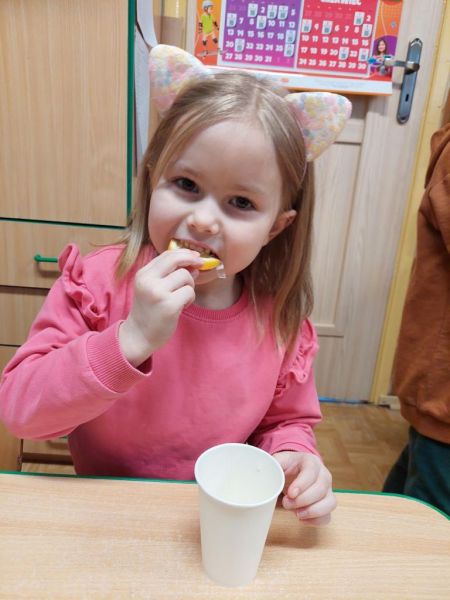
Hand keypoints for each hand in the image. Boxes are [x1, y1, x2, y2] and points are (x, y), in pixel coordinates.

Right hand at [119, 249, 203, 366]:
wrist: (139, 335)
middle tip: (200, 265)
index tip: (194, 256)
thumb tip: (193, 263)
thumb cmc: (148, 311)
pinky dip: (190, 299)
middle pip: (176, 259)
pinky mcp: (169, 305)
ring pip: (186, 276)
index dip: (184, 253)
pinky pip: (189, 292)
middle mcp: (148, 281)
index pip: (167, 254)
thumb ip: (168, 274)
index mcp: (143, 274)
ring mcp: (158, 293)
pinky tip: (182, 306)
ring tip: (182, 298)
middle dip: (191, 260)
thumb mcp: (151, 287)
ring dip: (189, 286)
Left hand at [272, 451, 335, 525]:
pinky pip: (327, 516)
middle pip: (321, 489)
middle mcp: (324, 475)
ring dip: (313, 511)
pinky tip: (302, 519)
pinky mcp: (327, 505)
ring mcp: (328, 491)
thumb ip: (274, 463)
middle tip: (287, 503)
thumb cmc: (288, 466)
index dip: (302, 484)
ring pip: (330, 503)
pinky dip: (316, 521)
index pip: (311, 472)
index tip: (290, 493)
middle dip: (303, 500)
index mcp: (311, 462)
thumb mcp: (280, 460)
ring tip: (297, 514)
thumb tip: (262, 468)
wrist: (297, 470)